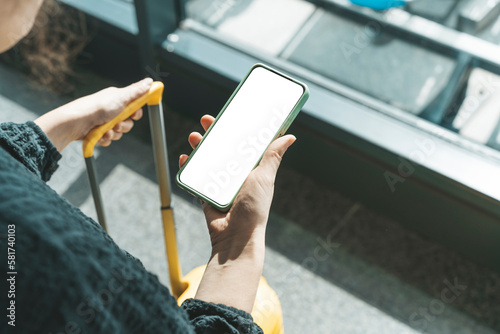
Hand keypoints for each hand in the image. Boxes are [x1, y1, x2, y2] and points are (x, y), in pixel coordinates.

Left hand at [35, 78, 152, 151]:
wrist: (75, 122)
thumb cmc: (97, 107)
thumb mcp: (121, 97)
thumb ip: (137, 91)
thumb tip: (150, 82)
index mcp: (117, 99)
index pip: (134, 107)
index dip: (136, 113)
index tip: (134, 115)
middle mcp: (112, 109)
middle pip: (128, 122)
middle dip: (124, 126)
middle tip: (117, 124)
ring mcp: (104, 121)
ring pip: (119, 132)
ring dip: (114, 134)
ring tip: (105, 132)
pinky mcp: (98, 132)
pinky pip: (109, 139)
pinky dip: (105, 139)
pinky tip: (100, 136)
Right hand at [179, 114, 295, 311]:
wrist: (235, 238)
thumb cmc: (254, 208)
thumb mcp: (264, 178)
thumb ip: (272, 156)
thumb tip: (290, 136)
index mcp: (251, 169)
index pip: (243, 144)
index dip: (236, 129)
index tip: (229, 116)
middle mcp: (235, 175)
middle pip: (222, 148)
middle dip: (214, 134)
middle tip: (207, 121)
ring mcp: (219, 185)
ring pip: (207, 160)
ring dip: (200, 147)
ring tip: (194, 137)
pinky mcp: (206, 194)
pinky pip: (195, 178)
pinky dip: (188, 167)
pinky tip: (185, 158)